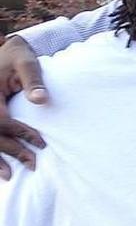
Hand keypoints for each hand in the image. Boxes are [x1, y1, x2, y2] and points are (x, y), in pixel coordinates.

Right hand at [0, 36, 47, 180]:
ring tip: (8, 176)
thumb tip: (41, 100)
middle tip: (31, 165)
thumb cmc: (16, 57)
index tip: (41, 144)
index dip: (21, 133)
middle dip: (8, 151)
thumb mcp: (26, 64)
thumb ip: (33, 81)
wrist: (3, 50)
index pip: (2, 120)